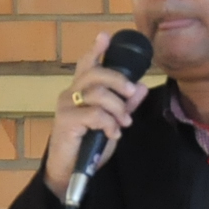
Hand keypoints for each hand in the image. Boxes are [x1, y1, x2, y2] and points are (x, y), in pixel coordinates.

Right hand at [43, 30, 149, 199]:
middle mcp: (70, 94)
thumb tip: (141, 88)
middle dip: (118, 80)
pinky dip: (109, 124)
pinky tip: (112, 134)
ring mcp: (67, 106)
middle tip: (130, 93)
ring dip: (117, 109)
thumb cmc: (87, 147)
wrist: (68, 172)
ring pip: (98, 93)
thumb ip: (125, 106)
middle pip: (95, 73)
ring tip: (122, 125)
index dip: (96, 50)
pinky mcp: (66, 121)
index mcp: (80, 91)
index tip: (105, 36)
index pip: (86, 64)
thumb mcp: (111, 124)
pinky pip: (94, 114)